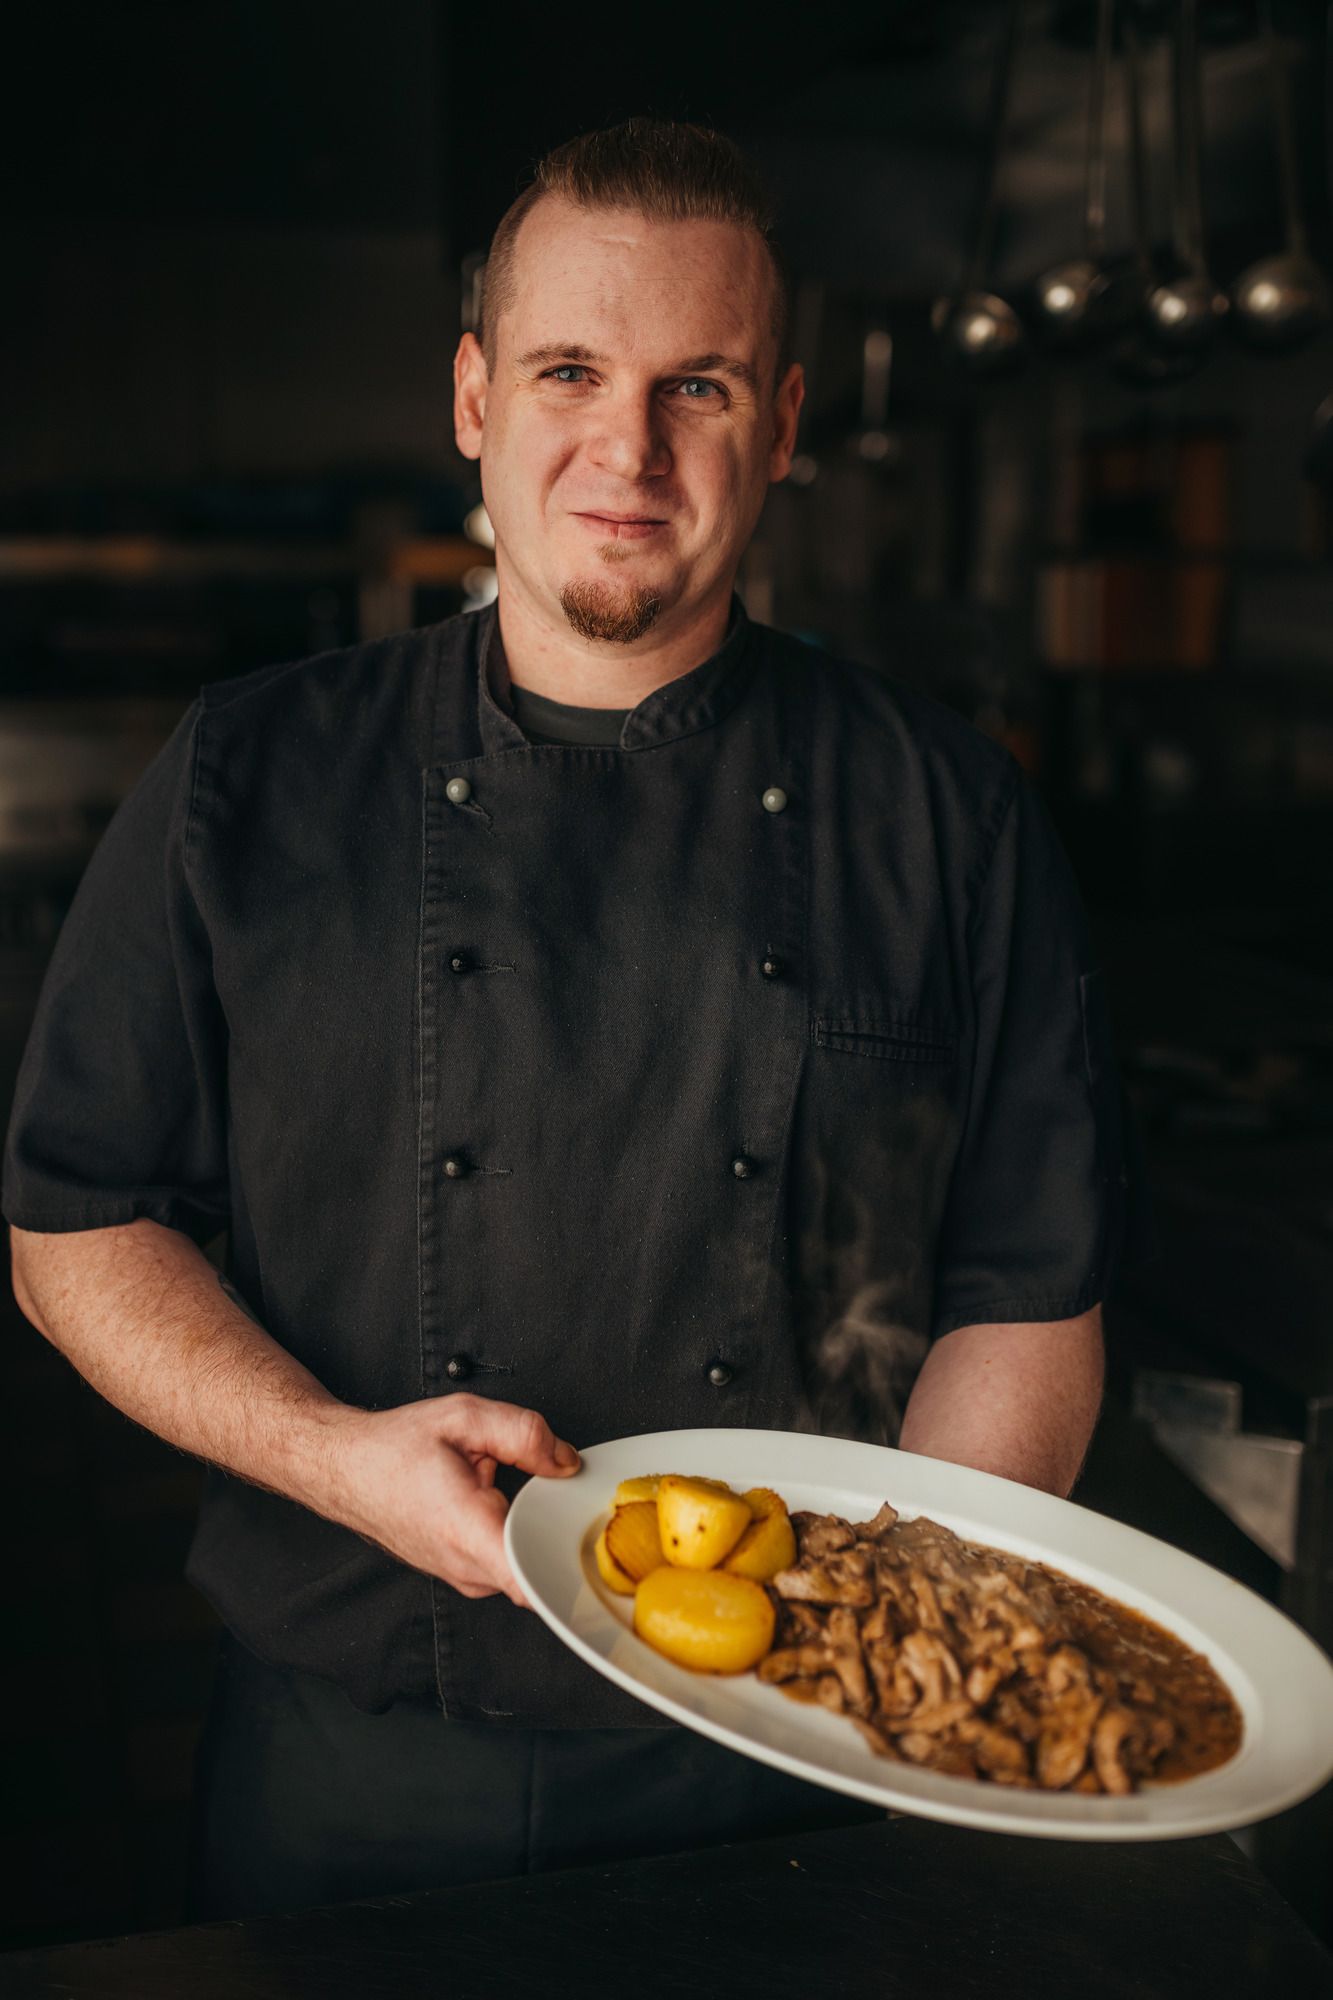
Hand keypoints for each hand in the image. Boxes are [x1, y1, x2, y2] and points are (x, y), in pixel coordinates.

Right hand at [328, 1393, 579, 1605]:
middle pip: (542, 1568)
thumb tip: (565, 1461)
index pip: (532, 1583)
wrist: (343, 1468)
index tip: (588, 1544)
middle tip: (556, 1490)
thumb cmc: (393, 1447)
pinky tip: (501, 1501)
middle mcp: (465, 1566)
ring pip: (525, 1564)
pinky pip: (507, 1561)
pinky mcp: (462, 1573)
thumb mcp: (464, 1417)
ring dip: (531, 1528)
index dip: (569, 1568)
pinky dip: (514, 1533)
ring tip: (512, 1489)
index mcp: (466, 1530)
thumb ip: (524, 1433)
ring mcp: (463, 1576)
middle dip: (558, 1529)